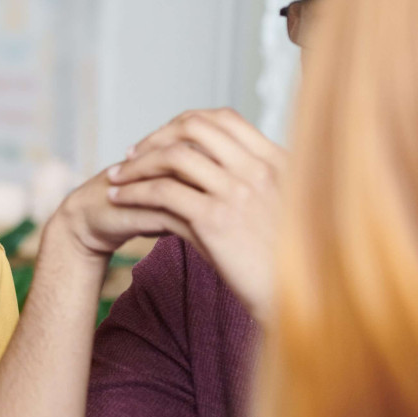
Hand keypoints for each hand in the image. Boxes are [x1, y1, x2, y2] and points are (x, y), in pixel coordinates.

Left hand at [104, 107, 283, 319]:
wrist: (301, 298)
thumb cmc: (288, 260)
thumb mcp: (281, 209)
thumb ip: (252, 184)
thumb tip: (210, 173)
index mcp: (277, 162)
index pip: (224, 118)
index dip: (185, 124)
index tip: (162, 140)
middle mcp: (258, 169)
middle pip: (194, 128)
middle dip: (156, 137)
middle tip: (133, 155)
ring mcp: (237, 192)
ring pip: (173, 156)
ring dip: (137, 164)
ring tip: (116, 177)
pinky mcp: (215, 219)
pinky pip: (162, 192)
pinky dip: (134, 191)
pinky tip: (118, 199)